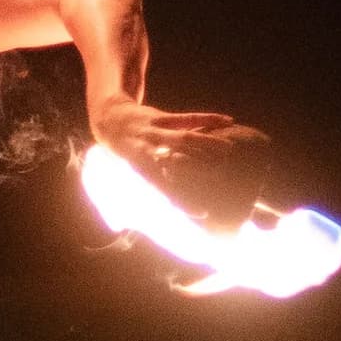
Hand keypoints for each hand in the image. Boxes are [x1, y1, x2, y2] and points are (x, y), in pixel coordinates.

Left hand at [91, 96, 270, 225]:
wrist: (110, 120)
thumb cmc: (123, 157)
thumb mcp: (127, 177)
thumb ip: (146, 196)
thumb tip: (159, 222)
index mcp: (141, 169)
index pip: (163, 189)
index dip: (182, 201)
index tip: (202, 214)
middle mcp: (148, 150)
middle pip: (175, 158)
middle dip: (198, 166)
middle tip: (221, 176)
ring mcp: (156, 132)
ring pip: (184, 136)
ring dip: (207, 142)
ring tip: (230, 150)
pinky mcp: (163, 117)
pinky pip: (187, 117)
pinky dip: (208, 118)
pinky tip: (228, 121)